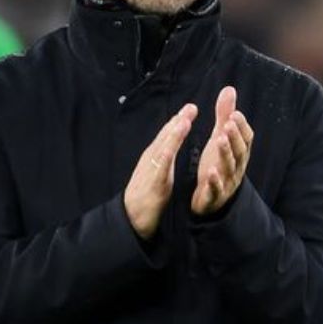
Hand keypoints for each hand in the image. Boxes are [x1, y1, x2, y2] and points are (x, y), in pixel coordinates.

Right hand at [124, 103, 196, 238]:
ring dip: (173, 134)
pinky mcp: (153, 183)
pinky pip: (159, 167)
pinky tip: (171, 147)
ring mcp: (151, 169)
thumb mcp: (158, 173)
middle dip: (178, 121)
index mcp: (155, 157)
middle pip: (166, 137)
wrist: (131, 217)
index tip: (190, 108)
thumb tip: (171, 147)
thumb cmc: (146, 196)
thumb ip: (164, 160)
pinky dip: (165, 156)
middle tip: (191, 106)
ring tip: (183, 120)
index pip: (168, 136)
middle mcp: (151, 159)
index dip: (178, 122)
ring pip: (163, 148)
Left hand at [191, 86, 254, 215]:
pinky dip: (214, 181)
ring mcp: (227, 182)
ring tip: (219, 140)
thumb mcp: (220, 137)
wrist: (212, 198)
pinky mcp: (215, 195)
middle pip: (239, 151)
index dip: (241, 127)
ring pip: (229, 168)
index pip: (246, 139)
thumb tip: (229, 89)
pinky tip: (210, 172)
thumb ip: (224, 115)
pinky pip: (216, 189)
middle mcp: (236, 167)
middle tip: (228, 123)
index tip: (234, 113)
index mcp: (239, 153)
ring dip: (225, 154)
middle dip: (234, 137)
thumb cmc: (217, 163)